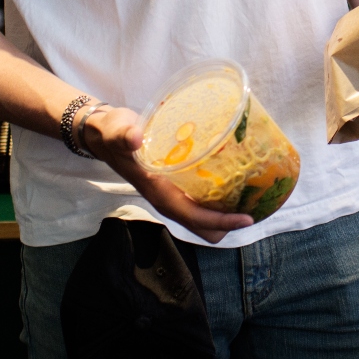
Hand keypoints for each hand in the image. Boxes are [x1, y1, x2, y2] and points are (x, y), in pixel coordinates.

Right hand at [78, 106, 255, 244]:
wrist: (104, 135)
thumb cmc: (113, 135)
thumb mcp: (118, 132)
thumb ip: (124, 135)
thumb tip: (135, 138)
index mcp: (159, 194)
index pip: (193, 218)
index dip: (221, 222)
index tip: (247, 218)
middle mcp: (167, 200)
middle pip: (203, 227)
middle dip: (227, 224)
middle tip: (253, 205)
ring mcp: (172, 196)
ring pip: (203, 218)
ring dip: (225, 214)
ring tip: (251, 195)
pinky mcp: (175, 187)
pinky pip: (201, 203)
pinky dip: (218, 201)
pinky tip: (233, 181)